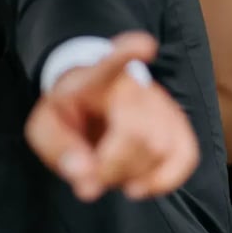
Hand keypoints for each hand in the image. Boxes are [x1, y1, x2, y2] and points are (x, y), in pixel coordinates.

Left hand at [25, 32, 199, 201]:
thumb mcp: (45, 128)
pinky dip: (164, 180)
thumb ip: (59, 150)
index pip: (114, 62)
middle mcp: (137, 85)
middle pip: (139, 134)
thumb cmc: (69, 114)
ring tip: (111, 173)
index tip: (144, 46)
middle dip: (113, 168)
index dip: (130, 53)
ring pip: (163, 150)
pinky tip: (139, 186)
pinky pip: (186, 156)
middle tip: (91, 173)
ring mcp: (162, 104)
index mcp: (97, 78)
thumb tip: (85, 178)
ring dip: (133, 176)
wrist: (90, 103)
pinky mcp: (178, 125)